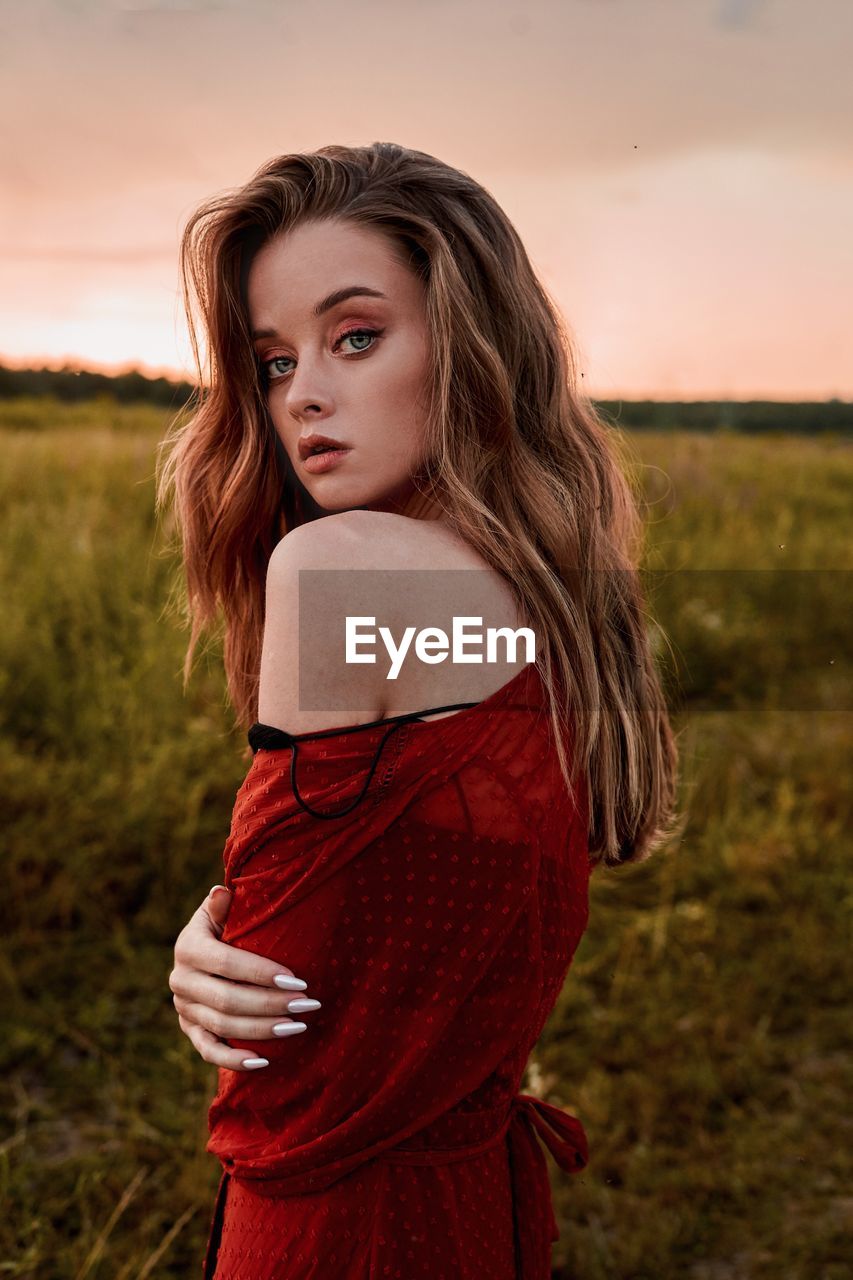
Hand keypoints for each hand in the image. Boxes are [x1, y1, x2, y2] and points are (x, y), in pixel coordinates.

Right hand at [169, 885, 320, 1070]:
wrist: (205, 950)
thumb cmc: (226, 924)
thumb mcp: (222, 911)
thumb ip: (223, 904)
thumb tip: (221, 892)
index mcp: (188, 947)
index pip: (227, 963)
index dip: (262, 973)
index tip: (298, 980)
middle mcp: (180, 980)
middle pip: (227, 999)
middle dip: (270, 1004)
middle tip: (307, 1005)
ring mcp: (183, 1008)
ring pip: (223, 1026)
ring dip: (262, 1030)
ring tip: (298, 1026)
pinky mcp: (190, 1030)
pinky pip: (209, 1051)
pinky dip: (234, 1060)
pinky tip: (264, 1061)